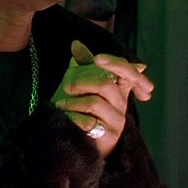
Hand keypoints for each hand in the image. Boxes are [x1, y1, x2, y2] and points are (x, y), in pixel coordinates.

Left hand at [52, 41, 153, 157]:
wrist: (83, 143)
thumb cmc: (84, 112)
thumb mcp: (84, 86)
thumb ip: (84, 65)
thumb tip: (76, 44)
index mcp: (119, 88)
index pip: (126, 70)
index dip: (113, 62)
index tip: (97, 59)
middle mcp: (122, 103)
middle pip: (105, 84)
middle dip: (81, 82)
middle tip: (66, 86)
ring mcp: (117, 121)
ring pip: (96, 103)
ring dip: (73, 102)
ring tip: (61, 104)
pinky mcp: (109, 136)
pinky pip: (89, 122)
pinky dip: (73, 118)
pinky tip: (66, 118)